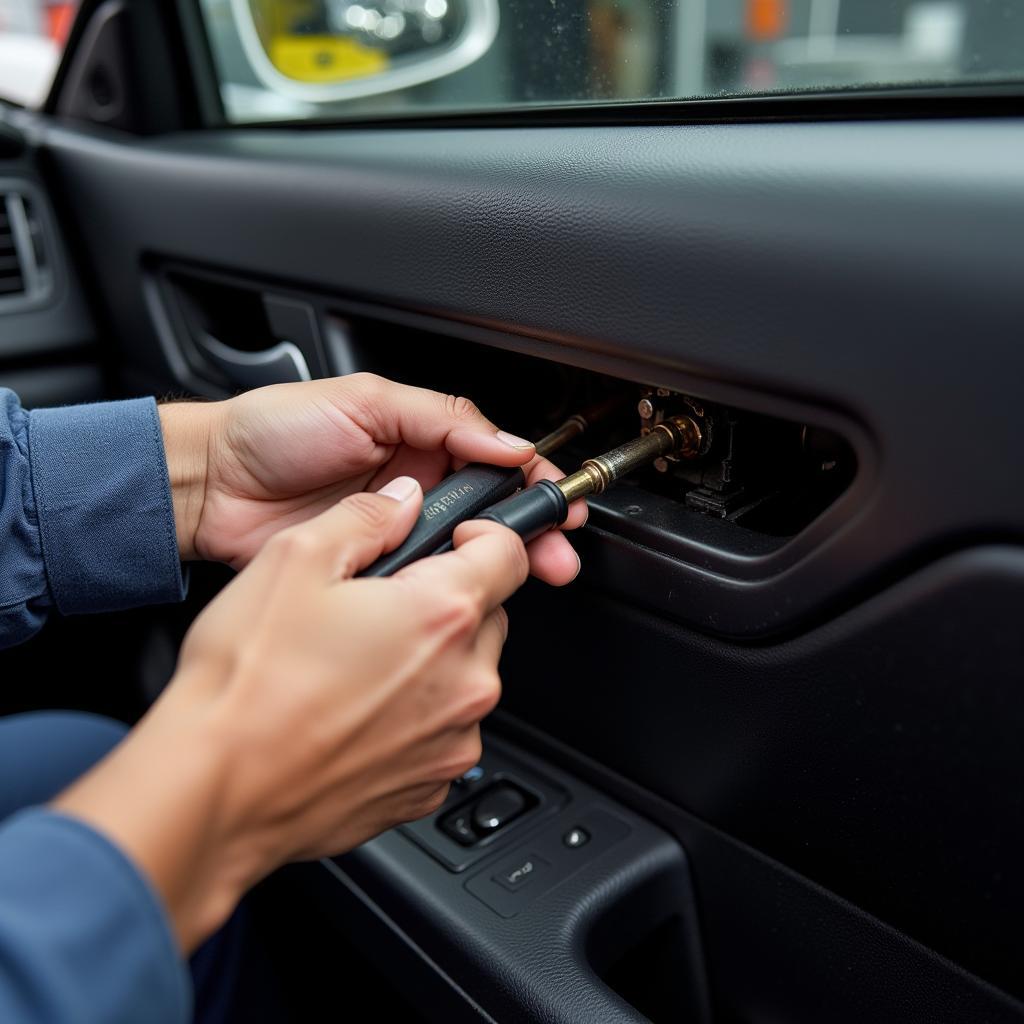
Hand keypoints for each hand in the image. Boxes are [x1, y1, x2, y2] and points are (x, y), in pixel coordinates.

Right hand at [53, 481, 526, 951]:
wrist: (215, 792)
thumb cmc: (248, 685)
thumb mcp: (293, 559)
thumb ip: (363, 516)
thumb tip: (400, 502)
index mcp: (442, 616)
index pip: (510, 553)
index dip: (484, 535)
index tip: (456, 540)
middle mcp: (465, 682)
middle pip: (488, 617)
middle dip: (449, 600)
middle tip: (382, 606)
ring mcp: (452, 740)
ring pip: (467, 676)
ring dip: (433, 661)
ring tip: (358, 664)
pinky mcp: (430, 785)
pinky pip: (444, 730)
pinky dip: (416, 715)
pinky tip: (355, 710)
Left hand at [159, 373, 585, 583]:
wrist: (212, 486)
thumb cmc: (273, 430)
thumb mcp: (365, 399)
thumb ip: (441, 418)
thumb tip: (506, 441)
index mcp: (420, 438)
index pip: (495, 457)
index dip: (532, 479)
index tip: (559, 500)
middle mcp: (416, 485)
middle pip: (490, 509)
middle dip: (530, 530)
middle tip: (557, 552)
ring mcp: (396, 530)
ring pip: (462, 548)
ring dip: (497, 560)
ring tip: (530, 573)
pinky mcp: (372, 567)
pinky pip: (419, 578)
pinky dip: (444, 585)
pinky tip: (464, 590)